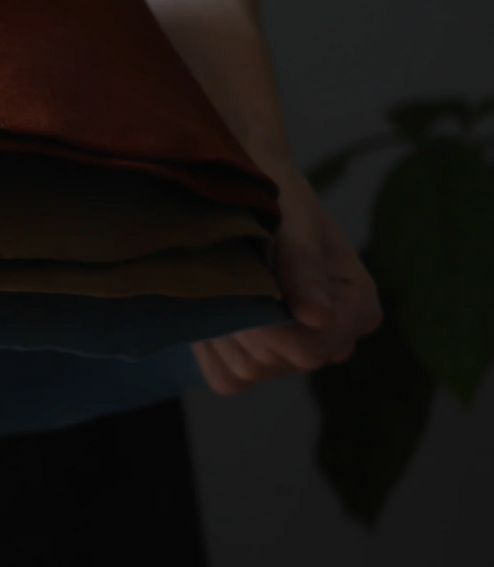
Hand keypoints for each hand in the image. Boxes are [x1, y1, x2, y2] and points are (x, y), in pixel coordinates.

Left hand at [193, 156, 382, 395]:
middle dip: (246, 321)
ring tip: (220, 285)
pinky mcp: (253, 359)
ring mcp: (291, 352)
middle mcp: (332, 336)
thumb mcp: (291, 218)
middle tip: (230, 273)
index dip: (277, 325)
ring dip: (223, 330)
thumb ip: (303, 265)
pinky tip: (210, 310)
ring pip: (250, 371)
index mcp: (357, 304)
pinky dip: (210, 349)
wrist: (237, 187)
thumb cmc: (273, 194)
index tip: (252, 281)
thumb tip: (318, 317)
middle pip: (281, 360)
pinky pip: (227, 379)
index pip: (318, 347)